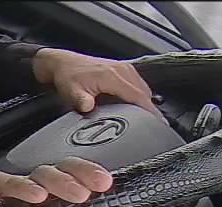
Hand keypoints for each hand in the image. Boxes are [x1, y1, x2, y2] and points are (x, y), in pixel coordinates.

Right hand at [0, 158, 130, 206]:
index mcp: (48, 194)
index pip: (79, 182)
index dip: (98, 187)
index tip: (117, 206)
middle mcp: (36, 186)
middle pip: (67, 169)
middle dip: (88, 174)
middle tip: (104, 186)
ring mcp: (15, 186)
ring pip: (43, 174)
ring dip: (63, 183)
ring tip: (80, 196)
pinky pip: (8, 185)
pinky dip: (24, 190)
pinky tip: (37, 197)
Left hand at [31, 48, 158, 116]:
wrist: (62, 63)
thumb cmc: (68, 77)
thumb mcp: (71, 91)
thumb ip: (80, 100)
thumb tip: (88, 107)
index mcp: (113, 75)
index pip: (138, 96)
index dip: (150, 112)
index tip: (159, 125)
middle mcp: (122, 70)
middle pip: (145, 94)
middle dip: (152, 111)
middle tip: (157, 129)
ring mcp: (124, 68)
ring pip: (144, 89)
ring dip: (147, 104)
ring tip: (150, 121)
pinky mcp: (123, 69)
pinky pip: (139, 85)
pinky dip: (141, 97)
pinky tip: (138, 108)